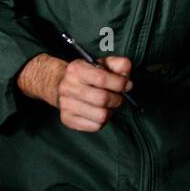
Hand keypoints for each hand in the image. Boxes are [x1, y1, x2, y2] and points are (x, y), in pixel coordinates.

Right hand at [17, 53, 132, 131]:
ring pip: (101, 116)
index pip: (102, 79)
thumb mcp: (103, 63)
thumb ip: (119, 65)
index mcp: (76, 69)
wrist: (62, 85)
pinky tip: (98, 112)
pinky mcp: (67, 119)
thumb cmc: (89, 75)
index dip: (119, 83)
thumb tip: (127, 79)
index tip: (127, 85)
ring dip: (110, 111)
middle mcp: (67, 87)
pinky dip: (102, 121)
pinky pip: (95, 126)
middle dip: (117, 99)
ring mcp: (65, 104)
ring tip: (107, 105)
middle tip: (118, 97)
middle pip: (102, 99)